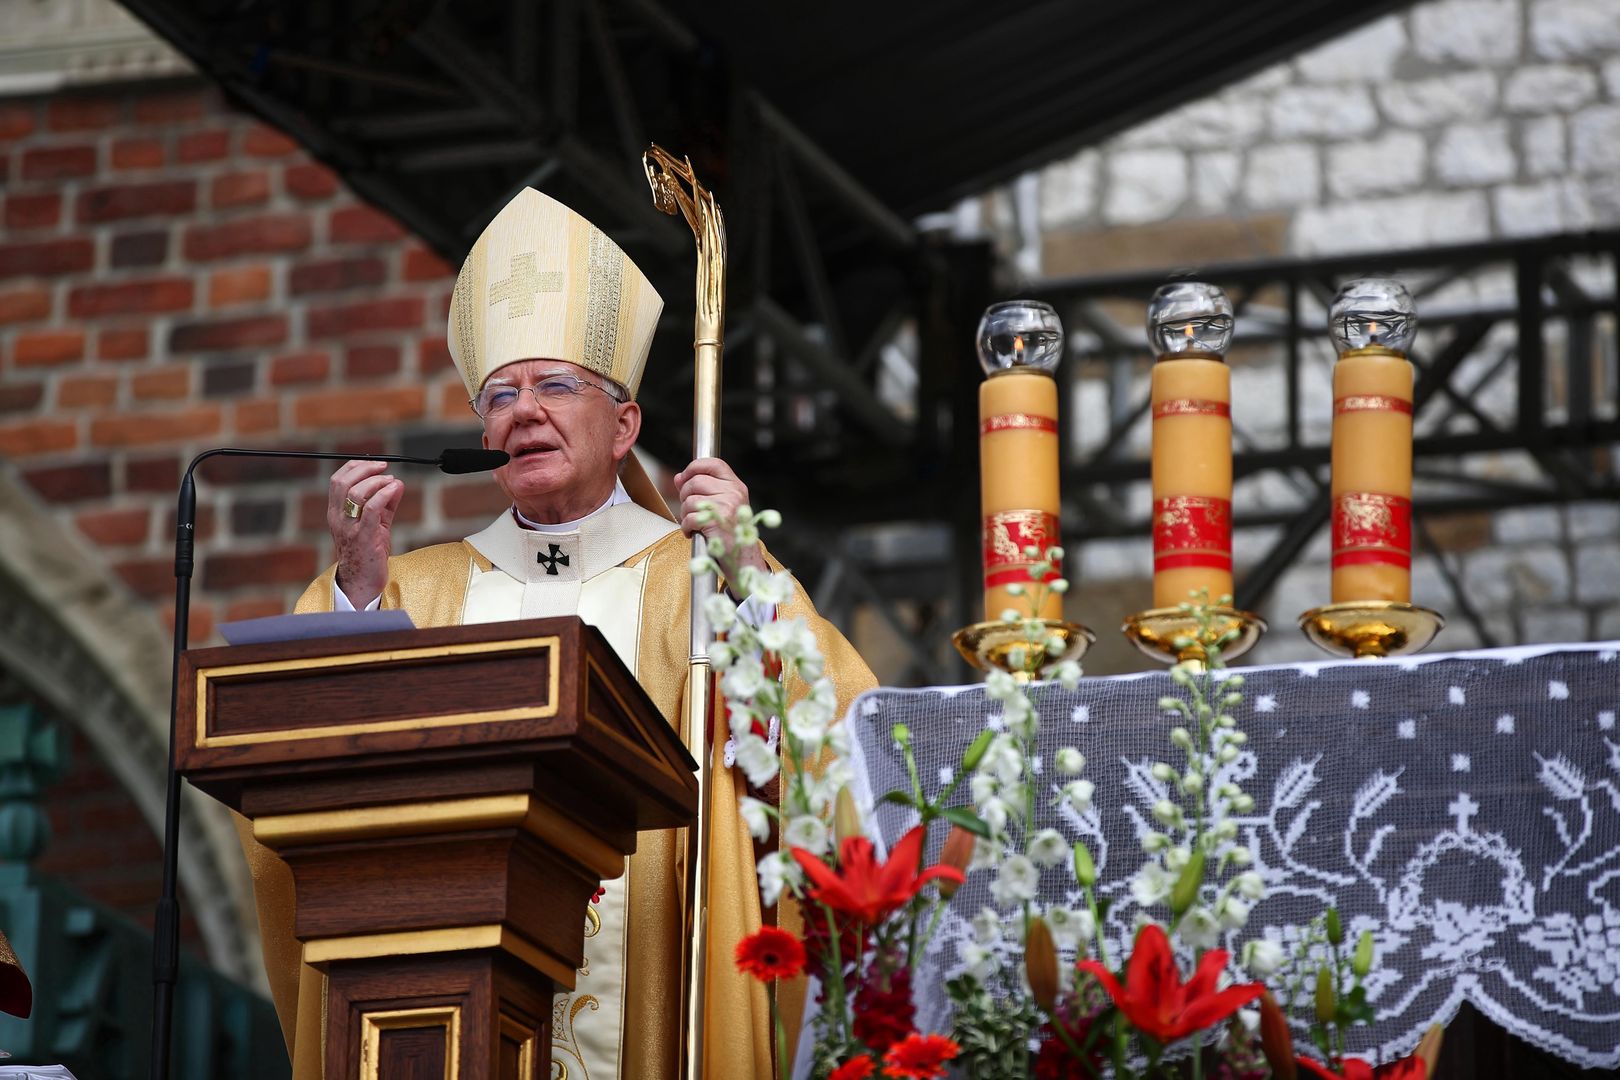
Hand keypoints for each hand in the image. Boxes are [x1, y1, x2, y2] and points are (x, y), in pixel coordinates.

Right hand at [326, 460, 404, 608]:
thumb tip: (397, 482)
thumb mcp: (375, 523)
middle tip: (384, 468)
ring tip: (391, 482)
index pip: (337, 480)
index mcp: (336, 513)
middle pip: (343, 482)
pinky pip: (372, 509)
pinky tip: (395, 489)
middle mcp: (338, 518)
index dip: (356, 467)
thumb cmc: (368, 552)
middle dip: (366, 469)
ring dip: (377, 481)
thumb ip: (385, 503)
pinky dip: (385, 494)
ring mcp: (349, 528)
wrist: (362, 582)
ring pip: (356, 493)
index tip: (375, 464)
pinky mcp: (364, 537)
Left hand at [673, 457, 768, 581]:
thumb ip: (701, 489)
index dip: (694, 467)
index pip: (713, 464)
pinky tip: (692, 532)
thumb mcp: (721, 506)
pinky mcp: (717, 522)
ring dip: (684, 513)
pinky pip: (689, 517)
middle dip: (685, 496)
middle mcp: (734, 493)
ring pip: (690, 500)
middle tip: (689, 509)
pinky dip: (686, 527)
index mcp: (737, 486)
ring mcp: (727, 506)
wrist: (742, 559)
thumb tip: (679, 477)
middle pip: (696, 481)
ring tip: (692, 523)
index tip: (684, 477)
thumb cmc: (730, 533)